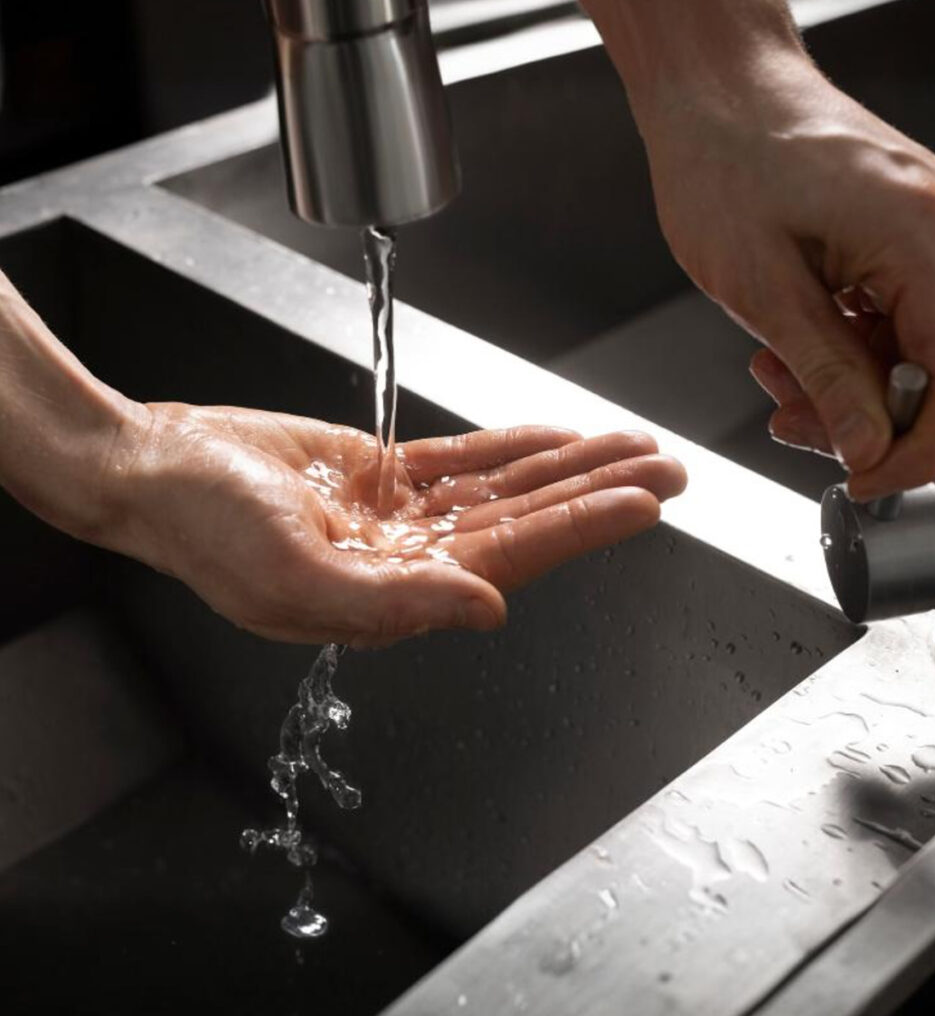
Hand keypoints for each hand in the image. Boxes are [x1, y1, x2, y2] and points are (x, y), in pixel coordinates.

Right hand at [99, 405, 684, 646]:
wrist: (155, 470)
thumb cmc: (204, 530)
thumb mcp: (293, 574)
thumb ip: (397, 601)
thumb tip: (489, 609)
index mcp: (396, 595)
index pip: (514, 556)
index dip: (583, 526)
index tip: (645, 499)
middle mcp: (410, 560)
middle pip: (528, 521)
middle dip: (599, 492)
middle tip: (668, 467)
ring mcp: (400, 517)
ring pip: (505, 488)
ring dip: (568, 465)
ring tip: (631, 444)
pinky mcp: (381, 475)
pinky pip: (462, 460)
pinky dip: (511, 448)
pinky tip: (554, 438)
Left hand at [640, 58, 934, 498]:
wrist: (712, 88)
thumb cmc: (721, 161)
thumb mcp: (761, 290)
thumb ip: (826, 375)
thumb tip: (869, 447)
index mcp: (922, 235)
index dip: (914, 449)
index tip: (864, 482)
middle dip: (862, 415)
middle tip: (791, 422)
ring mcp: (930, 223)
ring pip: (909, 346)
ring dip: (843, 381)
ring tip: (774, 375)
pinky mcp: (903, 227)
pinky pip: (892, 312)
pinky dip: (843, 344)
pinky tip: (790, 344)